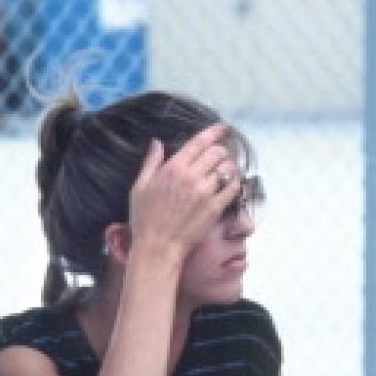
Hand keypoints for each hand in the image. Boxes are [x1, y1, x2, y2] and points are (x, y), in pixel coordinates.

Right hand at [127, 123, 237, 261]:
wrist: (158, 247)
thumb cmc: (145, 219)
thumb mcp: (140, 186)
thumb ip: (151, 162)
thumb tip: (157, 143)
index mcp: (173, 167)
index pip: (199, 141)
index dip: (214, 131)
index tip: (223, 127)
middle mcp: (191, 177)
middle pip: (216, 153)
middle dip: (222, 150)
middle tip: (223, 155)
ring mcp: (204, 193)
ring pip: (227, 169)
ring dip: (230, 166)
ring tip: (230, 169)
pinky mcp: (214, 209)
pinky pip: (232, 189)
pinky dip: (235, 183)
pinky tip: (233, 184)